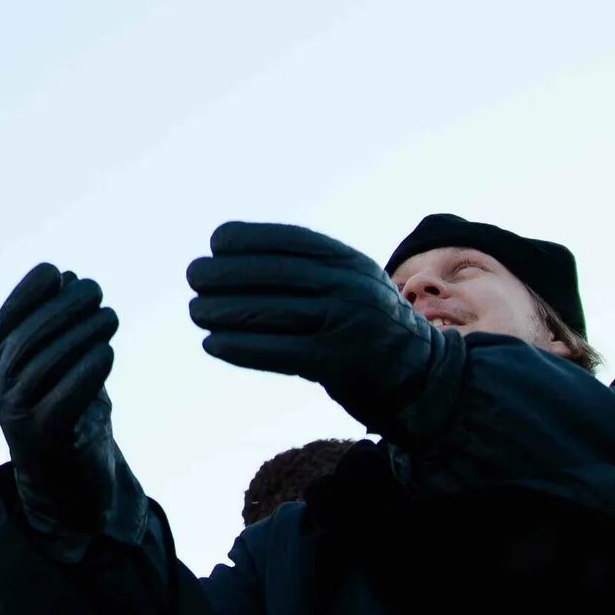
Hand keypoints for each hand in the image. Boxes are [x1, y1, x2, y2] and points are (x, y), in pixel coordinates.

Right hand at [0, 264, 124, 538]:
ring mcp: (20, 417)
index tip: (56, 272)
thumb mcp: (64, 368)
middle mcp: (3, 391)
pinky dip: (85, 372)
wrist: (73, 490)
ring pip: (42, 366)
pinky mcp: (46, 440)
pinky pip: (61, 401)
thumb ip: (63, 328)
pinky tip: (108, 352)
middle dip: (60, 308)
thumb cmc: (72, 421)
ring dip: (78, 334)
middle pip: (25, 340)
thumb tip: (69, 276)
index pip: (5, 323)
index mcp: (3, 370)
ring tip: (110, 316)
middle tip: (95, 289)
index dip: (27, 293)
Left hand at [186, 222, 438, 426]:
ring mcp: (345, 325)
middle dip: (227, 274)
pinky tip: (212, 343)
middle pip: (275, 275)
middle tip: (194, 276)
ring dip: (224, 311)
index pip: (292, 241)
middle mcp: (350, 287)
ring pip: (271, 313)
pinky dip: (240, 347)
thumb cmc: (367, 326)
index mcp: (350, 262)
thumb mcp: (350, 283)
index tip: (216, 241)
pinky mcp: (337, 364)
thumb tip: (232, 259)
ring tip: (196, 310)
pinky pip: (278, 352)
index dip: (250, 238)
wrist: (421, 377)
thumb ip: (309, 270)